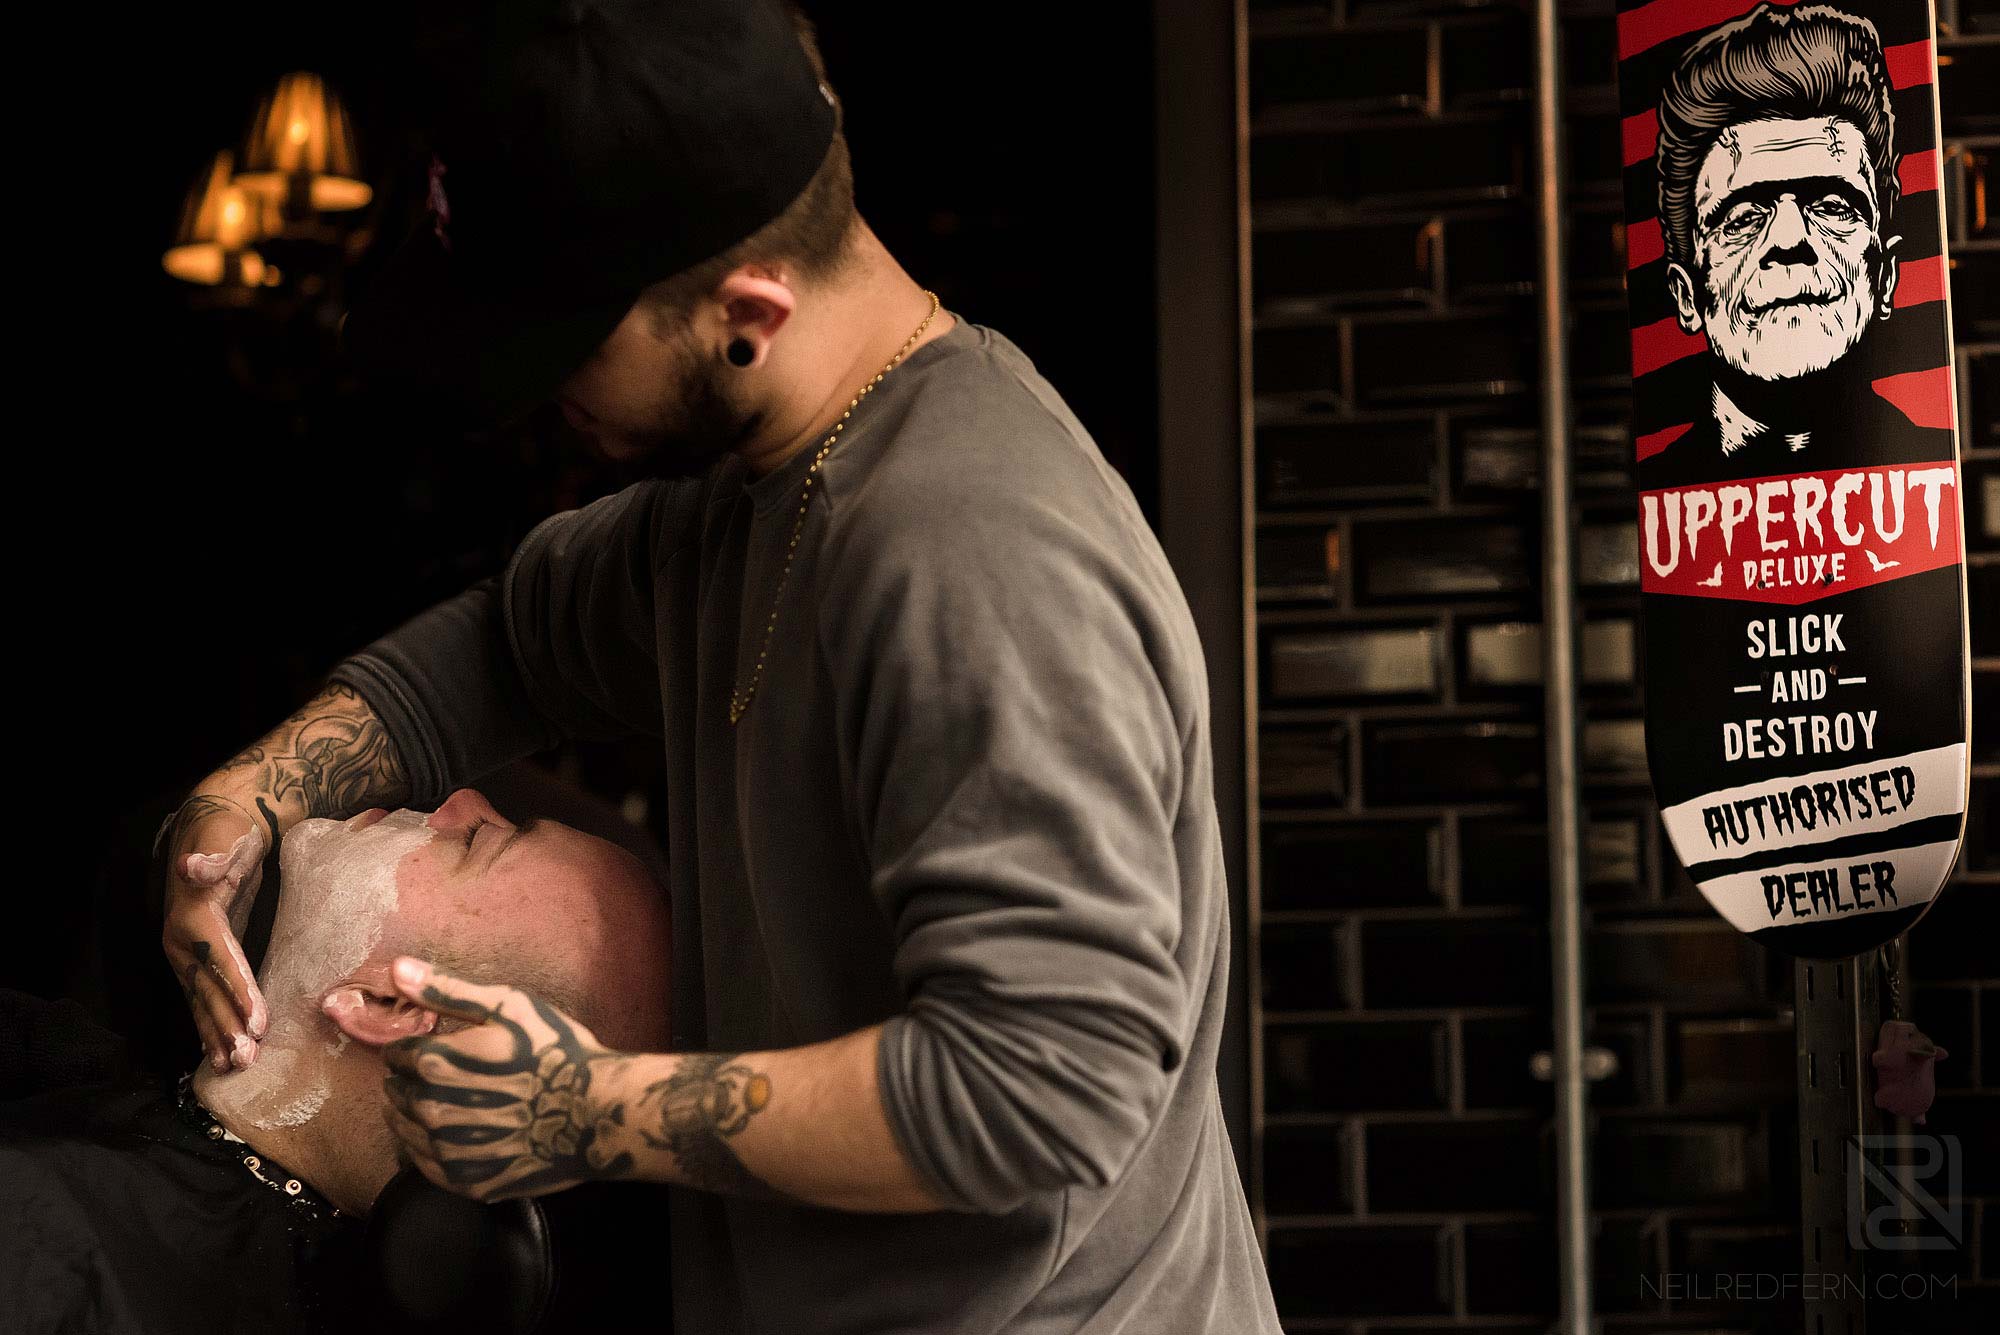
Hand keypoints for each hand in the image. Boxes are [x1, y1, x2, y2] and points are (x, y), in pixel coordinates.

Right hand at [161, 796, 269, 1071]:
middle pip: (207, 989)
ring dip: (218, 1035)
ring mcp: (186, 953)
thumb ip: (213, 856)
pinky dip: (211, 1025)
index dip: (238, 991)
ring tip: (235, 1067)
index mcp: (194, 916)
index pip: (220, 961)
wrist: (214, 826)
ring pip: (201, 1001)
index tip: (257, 1021)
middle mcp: (182, 940)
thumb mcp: (227, 836)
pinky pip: (202, 997)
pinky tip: (220, 1051)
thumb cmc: (228, 832)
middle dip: (227, 1026)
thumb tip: (195, 867)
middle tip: (247, 1060)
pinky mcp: (198, 959)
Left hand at [381, 958, 634, 1201]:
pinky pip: (426, 1165)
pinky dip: (431, 1148)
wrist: (597, 1112)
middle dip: (411, 1080)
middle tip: (443, 1074)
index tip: (433, 1046)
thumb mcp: (507, 1006)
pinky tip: (457, 1135)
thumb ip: (446, 990)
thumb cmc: (556, 1051)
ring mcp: (446, 1151)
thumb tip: (397, 968)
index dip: (413, 1046)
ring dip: (416, 1114)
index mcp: (435, 1063)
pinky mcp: (463, 1181)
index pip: (397, 1054)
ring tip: (449, 1102)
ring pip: (405, 1130)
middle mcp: (430, 1110)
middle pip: (397, 1093)